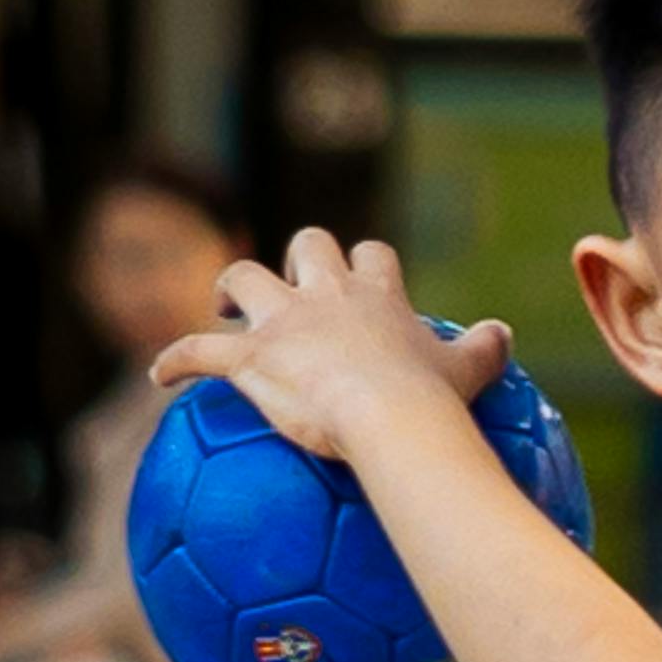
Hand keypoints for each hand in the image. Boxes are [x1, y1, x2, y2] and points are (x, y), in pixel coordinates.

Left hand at [153, 226, 502, 469]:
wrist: (390, 415)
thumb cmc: (431, 398)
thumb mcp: (469, 370)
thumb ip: (484, 348)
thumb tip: (502, 334)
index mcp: (376, 296)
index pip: (370, 257)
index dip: (363, 264)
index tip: (360, 280)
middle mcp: (326, 295)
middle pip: (306, 246)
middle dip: (296, 258)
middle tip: (289, 289)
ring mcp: (284, 322)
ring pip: (242, 279)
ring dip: (229, 290)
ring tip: (222, 308)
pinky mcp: (249, 356)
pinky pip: (198, 350)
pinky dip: (175, 359)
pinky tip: (158, 374)